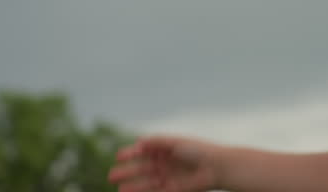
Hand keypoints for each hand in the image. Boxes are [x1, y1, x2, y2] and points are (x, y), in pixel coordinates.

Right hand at [108, 136, 222, 191]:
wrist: (215, 167)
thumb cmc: (197, 150)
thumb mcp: (175, 143)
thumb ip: (156, 141)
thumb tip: (138, 142)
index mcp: (165, 149)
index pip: (144, 151)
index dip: (131, 153)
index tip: (118, 156)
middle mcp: (165, 162)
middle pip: (142, 168)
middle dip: (127, 172)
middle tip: (112, 175)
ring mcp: (168, 176)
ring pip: (146, 182)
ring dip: (132, 185)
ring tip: (119, 188)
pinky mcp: (172, 189)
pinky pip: (154, 191)